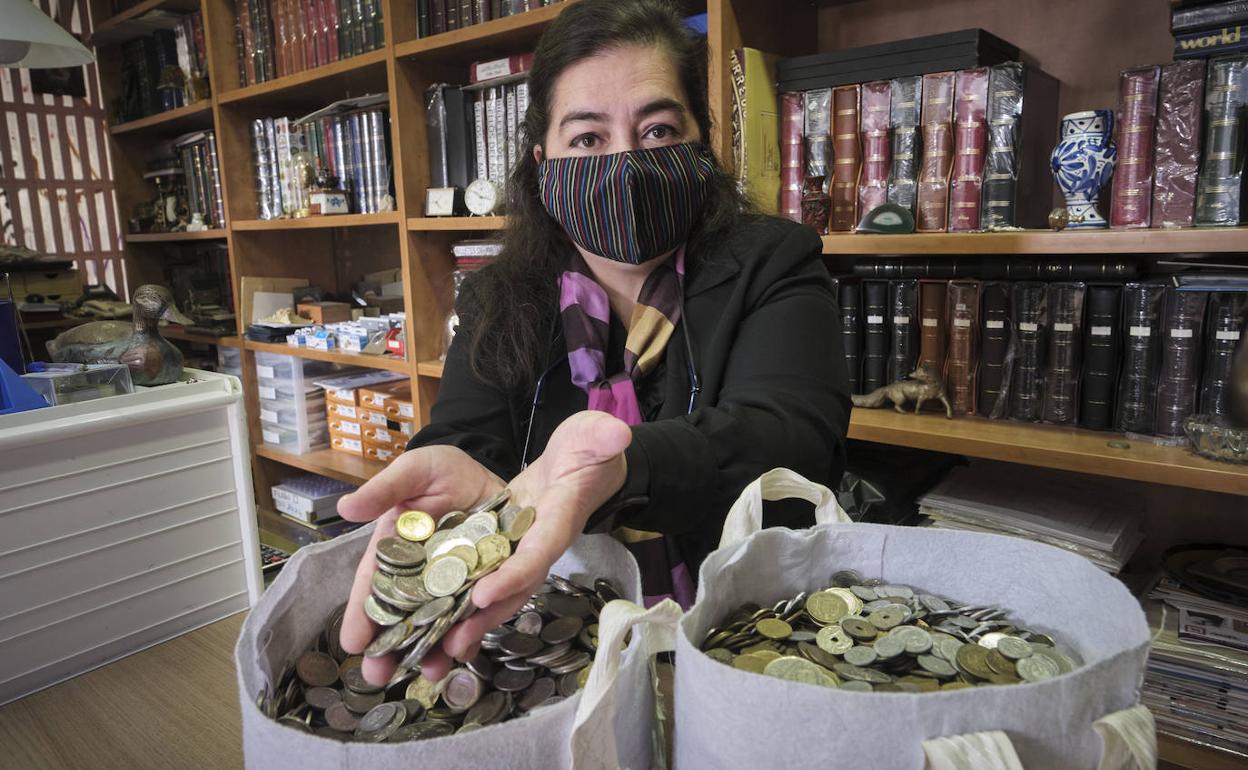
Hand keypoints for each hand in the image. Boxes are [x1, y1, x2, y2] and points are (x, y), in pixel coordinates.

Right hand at [337, 445, 504, 685]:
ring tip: (428, 672)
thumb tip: (346, 508)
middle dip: (392, 646)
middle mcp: (423, 574)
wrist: (494, 472)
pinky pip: (480, 612)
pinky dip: (472, 631)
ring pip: (440, 621)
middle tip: (378, 676)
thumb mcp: (414, 471)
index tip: (351, 642)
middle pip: (404, 615)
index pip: (376, 585)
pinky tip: (464, 650)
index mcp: (397, 550)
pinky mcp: (489, 583)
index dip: (363, 613)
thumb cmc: (445, 471)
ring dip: (433, 648)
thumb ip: (385, 490)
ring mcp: (456, 582)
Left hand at [438, 411, 630, 664]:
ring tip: (432, 649)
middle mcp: (540, 543)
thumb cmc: (590, 447)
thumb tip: (617, 434)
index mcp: (560, 519)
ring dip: (466, 619)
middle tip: (450, 645)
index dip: (514, 575)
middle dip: (483, 618)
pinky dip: (459, 599)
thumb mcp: (593, 435)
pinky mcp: (506, 547)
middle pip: (512, 588)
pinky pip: (482, 577)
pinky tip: (428, 622)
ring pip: (494, 591)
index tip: (483, 594)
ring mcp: (522, 549)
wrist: (585, 462)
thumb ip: (602, 436)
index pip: (539, 552)